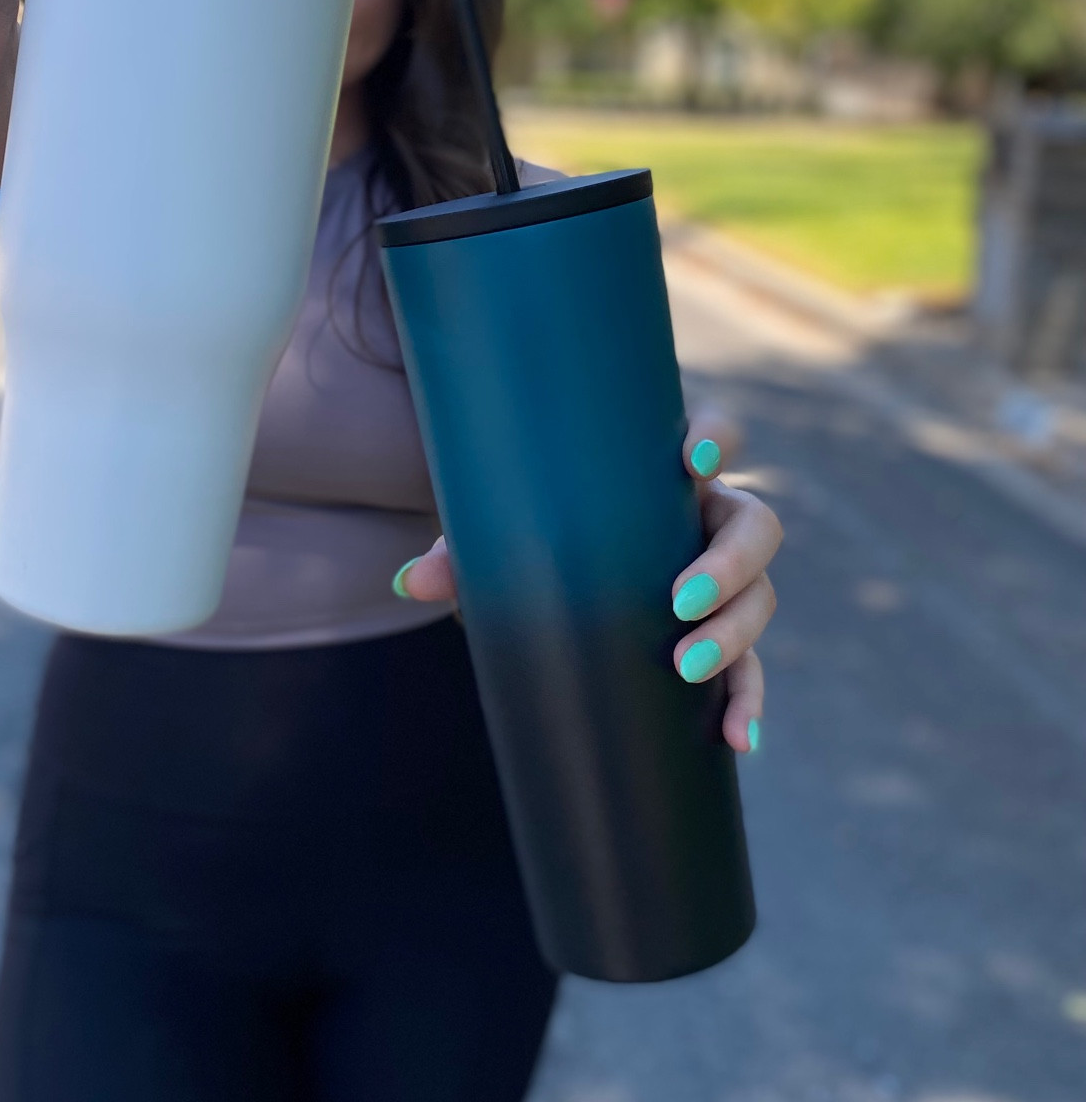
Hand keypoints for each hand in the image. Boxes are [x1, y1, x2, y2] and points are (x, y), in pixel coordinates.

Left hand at [394, 403, 779, 755]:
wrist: (551, 570)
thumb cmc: (532, 529)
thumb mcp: (499, 531)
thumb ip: (460, 550)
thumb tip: (411, 582)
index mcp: (663, 472)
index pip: (714, 432)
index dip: (715, 438)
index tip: (690, 461)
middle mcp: (706, 517)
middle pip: (756, 525)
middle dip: (728, 564)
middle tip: (678, 600)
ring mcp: (721, 578)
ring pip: (761, 596)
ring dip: (735, 634)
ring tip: (685, 669)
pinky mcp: (719, 635)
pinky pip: (752, 669)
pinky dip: (747, 703)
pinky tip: (738, 741)